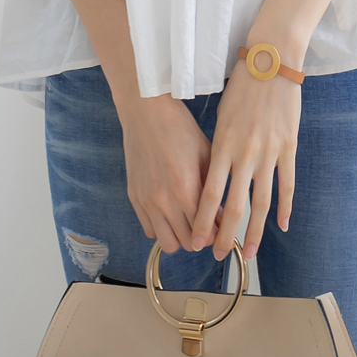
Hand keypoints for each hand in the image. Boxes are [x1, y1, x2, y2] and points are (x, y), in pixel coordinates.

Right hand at [118, 94, 216, 255]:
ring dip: (180, 238)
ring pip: (167, 243)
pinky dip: (161, 229)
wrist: (146, 112)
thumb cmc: (180, 128)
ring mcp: (147, 201)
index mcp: (187, 190)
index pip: (205, 233)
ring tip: (187, 222)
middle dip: (200, 238)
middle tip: (206, 225)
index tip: (220, 227)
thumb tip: (221, 214)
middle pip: (188, 244)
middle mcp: (165, 201)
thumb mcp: (207, 155)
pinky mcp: (134, 197)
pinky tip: (169, 214)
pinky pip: (148, 230)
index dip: (216, 233)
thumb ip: (214, 188)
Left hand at [190, 53, 299, 260]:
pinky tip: (283, 226)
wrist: (272, 62)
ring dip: (254, 232)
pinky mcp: (288, 147)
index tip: (197, 241)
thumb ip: (220, 148)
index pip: (209, 194)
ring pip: (261, 202)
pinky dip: (285, 208)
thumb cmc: (242, 87)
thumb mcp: (222, 118)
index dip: (203, 221)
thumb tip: (215, 176)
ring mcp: (269, 153)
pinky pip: (287, 185)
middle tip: (219, 256)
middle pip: (233, 206)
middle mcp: (244, 154)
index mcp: (223, 145)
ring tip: (249, 253)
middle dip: (225, 235)